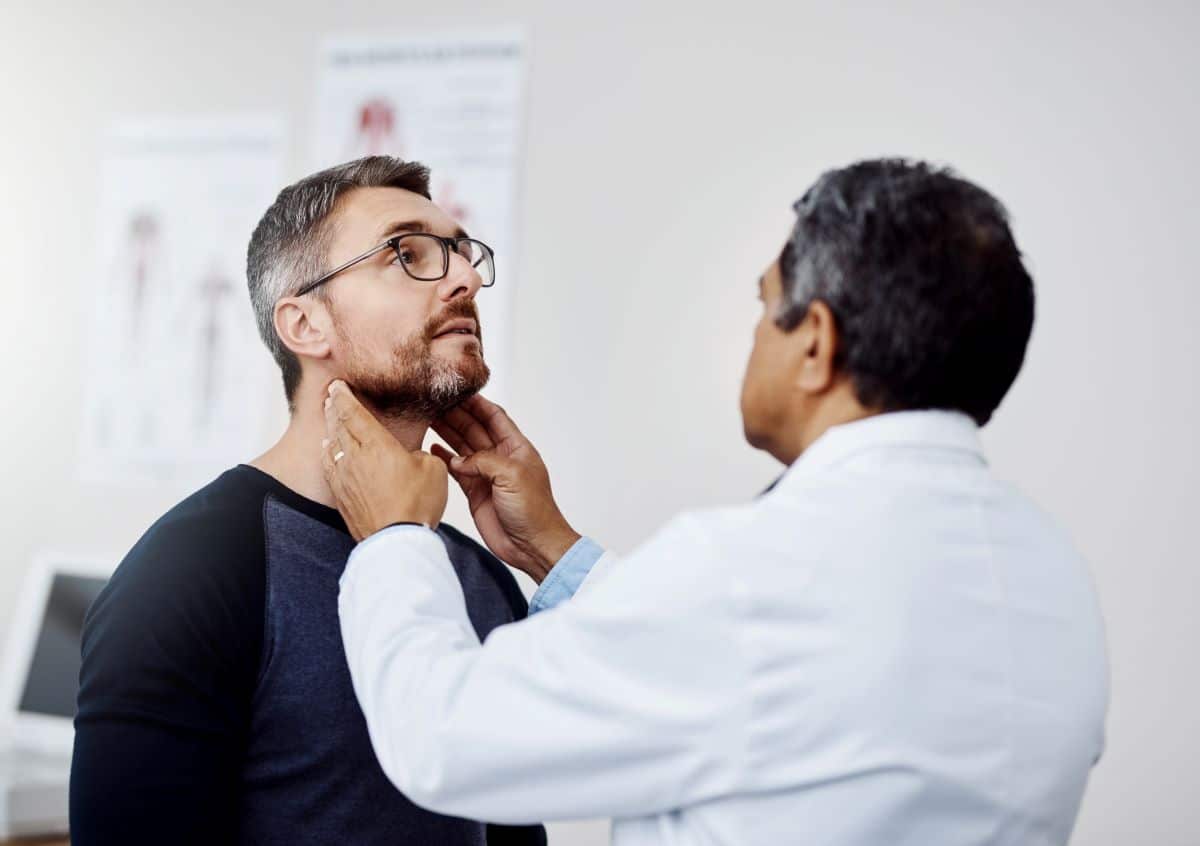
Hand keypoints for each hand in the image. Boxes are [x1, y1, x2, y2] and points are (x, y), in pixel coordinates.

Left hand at [321, 381, 448, 540]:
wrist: (396, 541)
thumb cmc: (417, 504)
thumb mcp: (433, 469)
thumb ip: (419, 454)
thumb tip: (410, 457)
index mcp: (377, 444)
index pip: (354, 413)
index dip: (344, 396)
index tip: (338, 385)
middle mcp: (355, 457)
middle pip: (339, 425)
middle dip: (334, 408)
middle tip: (330, 396)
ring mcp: (344, 477)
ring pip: (332, 445)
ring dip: (330, 428)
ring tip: (329, 419)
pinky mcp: (341, 495)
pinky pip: (329, 466)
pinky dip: (327, 453)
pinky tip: (328, 450)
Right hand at [432, 395, 579, 582]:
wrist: (532, 545)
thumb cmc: (534, 511)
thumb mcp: (512, 477)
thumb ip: (484, 461)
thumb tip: (458, 459)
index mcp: (517, 448)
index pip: (495, 417)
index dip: (477, 404)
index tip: (458, 391)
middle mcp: (501, 458)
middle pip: (475, 429)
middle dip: (456, 415)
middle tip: (434, 403)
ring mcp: (487, 474)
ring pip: (463, 447)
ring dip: (447, 433)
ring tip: (427, 419)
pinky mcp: (475, 491)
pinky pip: (457, 469)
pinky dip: (444, 458)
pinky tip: (432, 447)